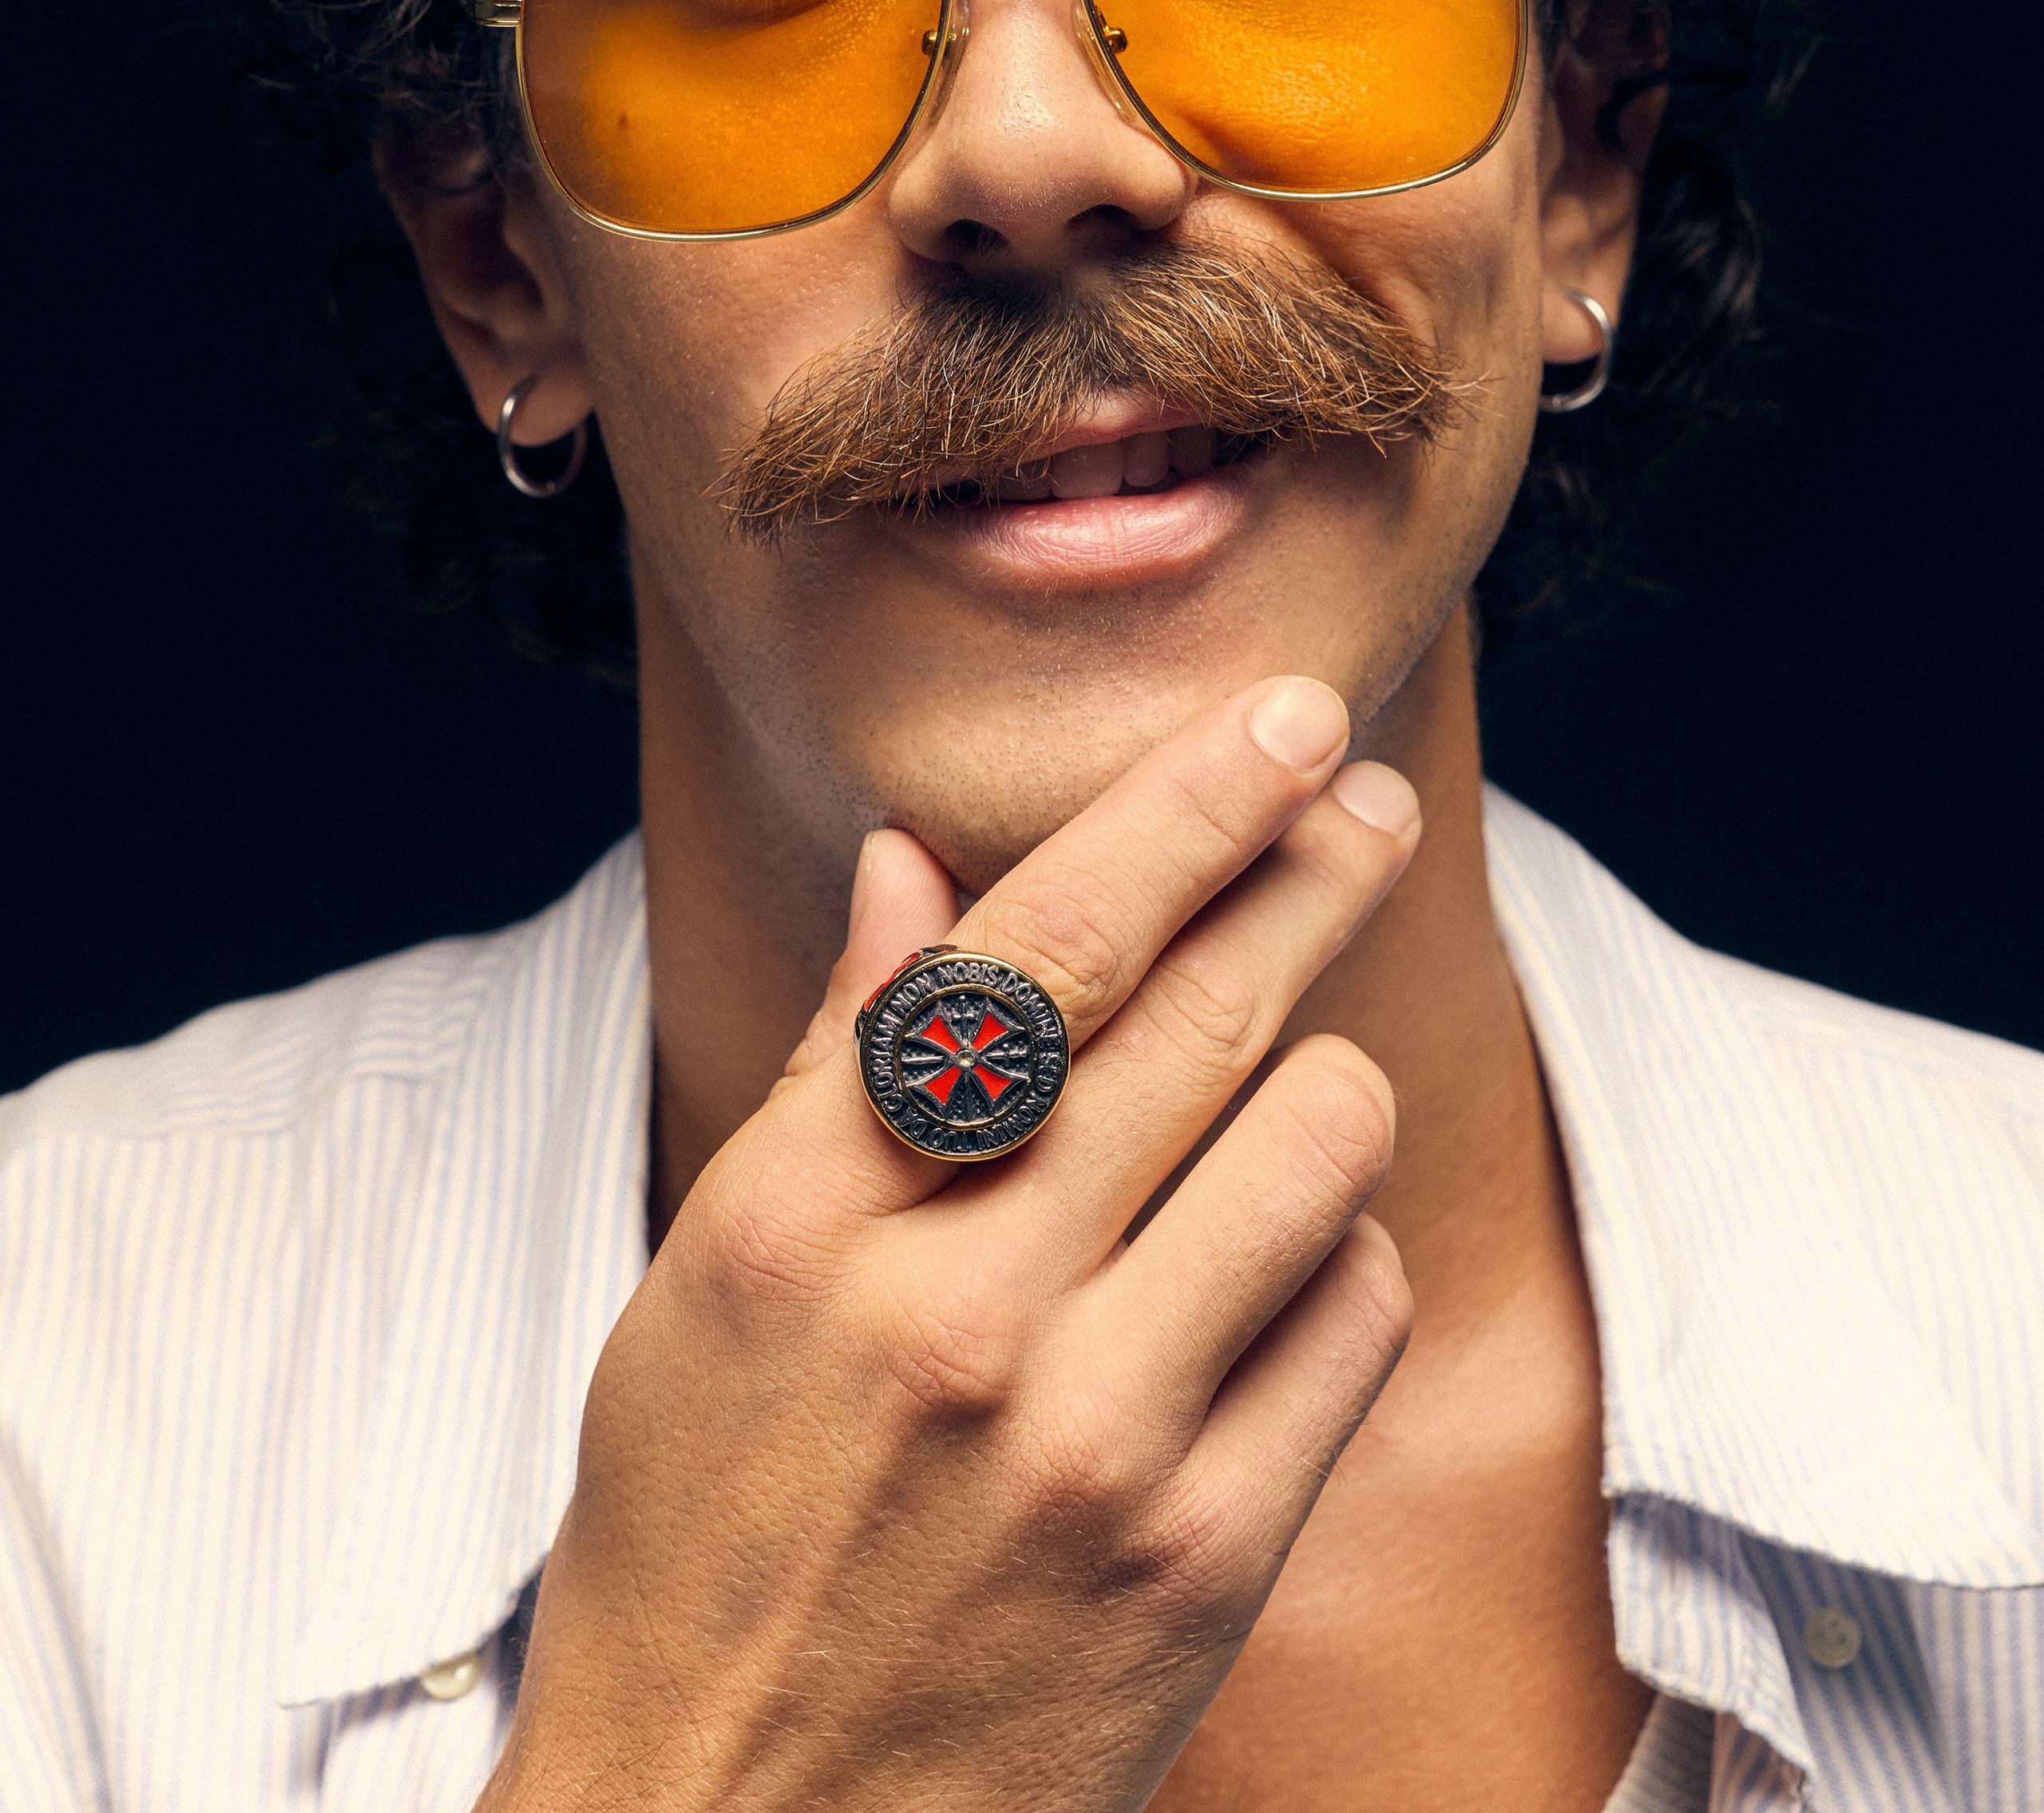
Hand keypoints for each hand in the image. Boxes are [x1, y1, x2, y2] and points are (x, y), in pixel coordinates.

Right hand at [480, 678, 1419, 1812]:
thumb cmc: (705, 1539)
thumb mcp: (708, 1286)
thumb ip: (832, 1069)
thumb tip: (918, 872)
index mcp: (805, 1219)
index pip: (1033, 947)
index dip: (1182, 806)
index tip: (1277, 718)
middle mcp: (953, 1310)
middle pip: (1196, 1012)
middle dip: (1307, 868)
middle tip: (1361, 796)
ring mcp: (1090, 1439)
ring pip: (1313, 1143)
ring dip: (1319, 1081)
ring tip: (1286, 1087)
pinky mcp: (1204, 1557)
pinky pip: (1356, 1315)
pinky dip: (1338, 1260)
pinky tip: (1279, 1269)